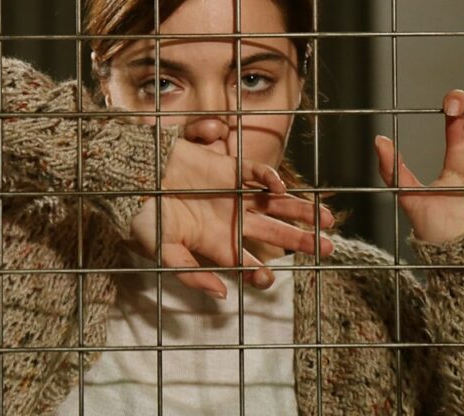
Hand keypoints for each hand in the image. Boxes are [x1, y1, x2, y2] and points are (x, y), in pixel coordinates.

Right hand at [131, 139, 334, 298]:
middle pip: (274, 234)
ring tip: (329, 220)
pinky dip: (270, 179)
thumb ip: (190, 274)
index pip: (247, 263)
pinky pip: (257, 174)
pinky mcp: (231, 169)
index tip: (269, 279)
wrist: (134, 176)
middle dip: (301, 241)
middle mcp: (231, 221)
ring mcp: (234, 195)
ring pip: (277, 204)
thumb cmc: (144, 216)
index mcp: (216, 244)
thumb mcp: (162, 251)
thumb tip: (222, 295)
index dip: (260, 273)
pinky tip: (281, 187)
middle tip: (328, 249)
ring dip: (301, 211)